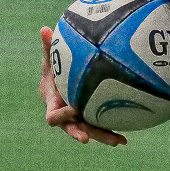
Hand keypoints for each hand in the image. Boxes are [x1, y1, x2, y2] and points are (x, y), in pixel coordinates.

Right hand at [39, 27, 124, 145]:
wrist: (58, 86)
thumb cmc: (54, 72)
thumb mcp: (49, 60)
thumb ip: (48, 48)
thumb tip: (45, 28)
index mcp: (53, 104)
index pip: (53, 114)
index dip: (60, 114)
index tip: (72, 108)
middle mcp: (66, 116)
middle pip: (71, 129)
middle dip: (79, 133)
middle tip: (86, 138)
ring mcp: (78, 121)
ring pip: (89, 132)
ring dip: (102, 137)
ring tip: (118, 141)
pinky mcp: (89, 121)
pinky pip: (99, 129)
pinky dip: (111, 133)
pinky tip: (124, 139)